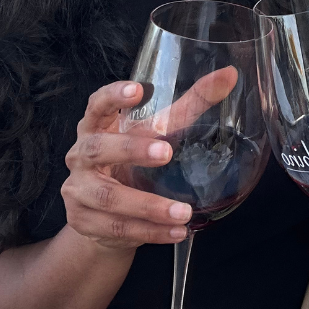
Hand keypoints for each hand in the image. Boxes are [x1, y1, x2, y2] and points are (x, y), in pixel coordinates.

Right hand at [61, 81, 193, 249]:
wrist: (103, 214)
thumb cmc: (131, 161)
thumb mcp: (156, 132)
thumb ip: (190, 106)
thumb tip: (229, 76)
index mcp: (96, 127)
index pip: (96, 105)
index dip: (112, 96)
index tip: (138, 89)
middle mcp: (81, 156)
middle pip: (97, 149)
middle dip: (131, 151)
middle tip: (166, 152)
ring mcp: (78, 191)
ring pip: (109, 198)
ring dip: (148, 206)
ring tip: (183, 211)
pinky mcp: (83, 221)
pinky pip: (118, 228)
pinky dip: (150, 232)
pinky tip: (176, 231)